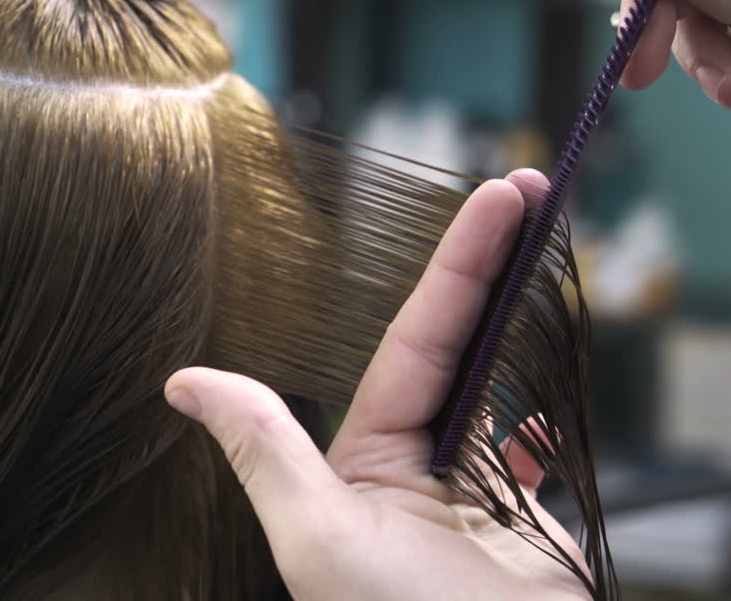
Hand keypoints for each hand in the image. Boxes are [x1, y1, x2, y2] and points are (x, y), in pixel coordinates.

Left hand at [164, 170, 589, 599]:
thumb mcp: (321, 540)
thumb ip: (266, 452)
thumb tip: (183, 381)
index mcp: (369, 459)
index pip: (420, 339)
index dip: (462, 264)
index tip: (503, 197)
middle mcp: (416, 470)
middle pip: (463, 346)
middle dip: (496, 269)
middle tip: (532, 191)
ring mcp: (475, 497)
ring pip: (498, 390)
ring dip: (519, 327)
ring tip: (547, 257)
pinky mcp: (528, 529)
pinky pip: (532, 461)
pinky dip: (540, 428)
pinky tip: (542, 416)